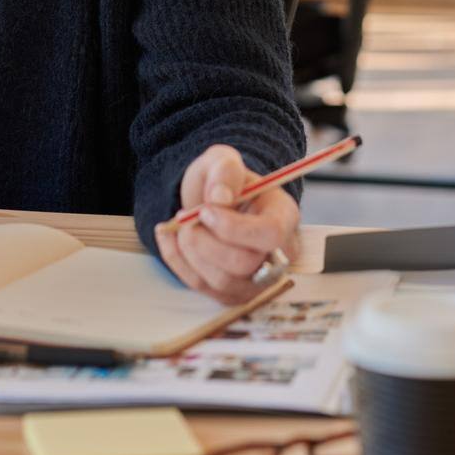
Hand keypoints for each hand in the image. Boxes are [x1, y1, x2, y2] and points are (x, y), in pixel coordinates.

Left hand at [155, 144, 299, 304]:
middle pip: (246, 264)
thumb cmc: (226, 182)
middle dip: (207, 242)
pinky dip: (177, 261)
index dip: (234, 228)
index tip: (205, 210)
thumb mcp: (224, 161)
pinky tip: (169, 237)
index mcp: (285, 217)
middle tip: (187, 218)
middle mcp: (278, 255)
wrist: (215, 202)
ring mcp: (256, 280)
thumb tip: (219, 197)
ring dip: (190, 251)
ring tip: (181, 224)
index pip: (270, 235)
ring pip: (222, 281)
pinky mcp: (231, 293)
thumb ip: (225, 170)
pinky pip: (201, 286)